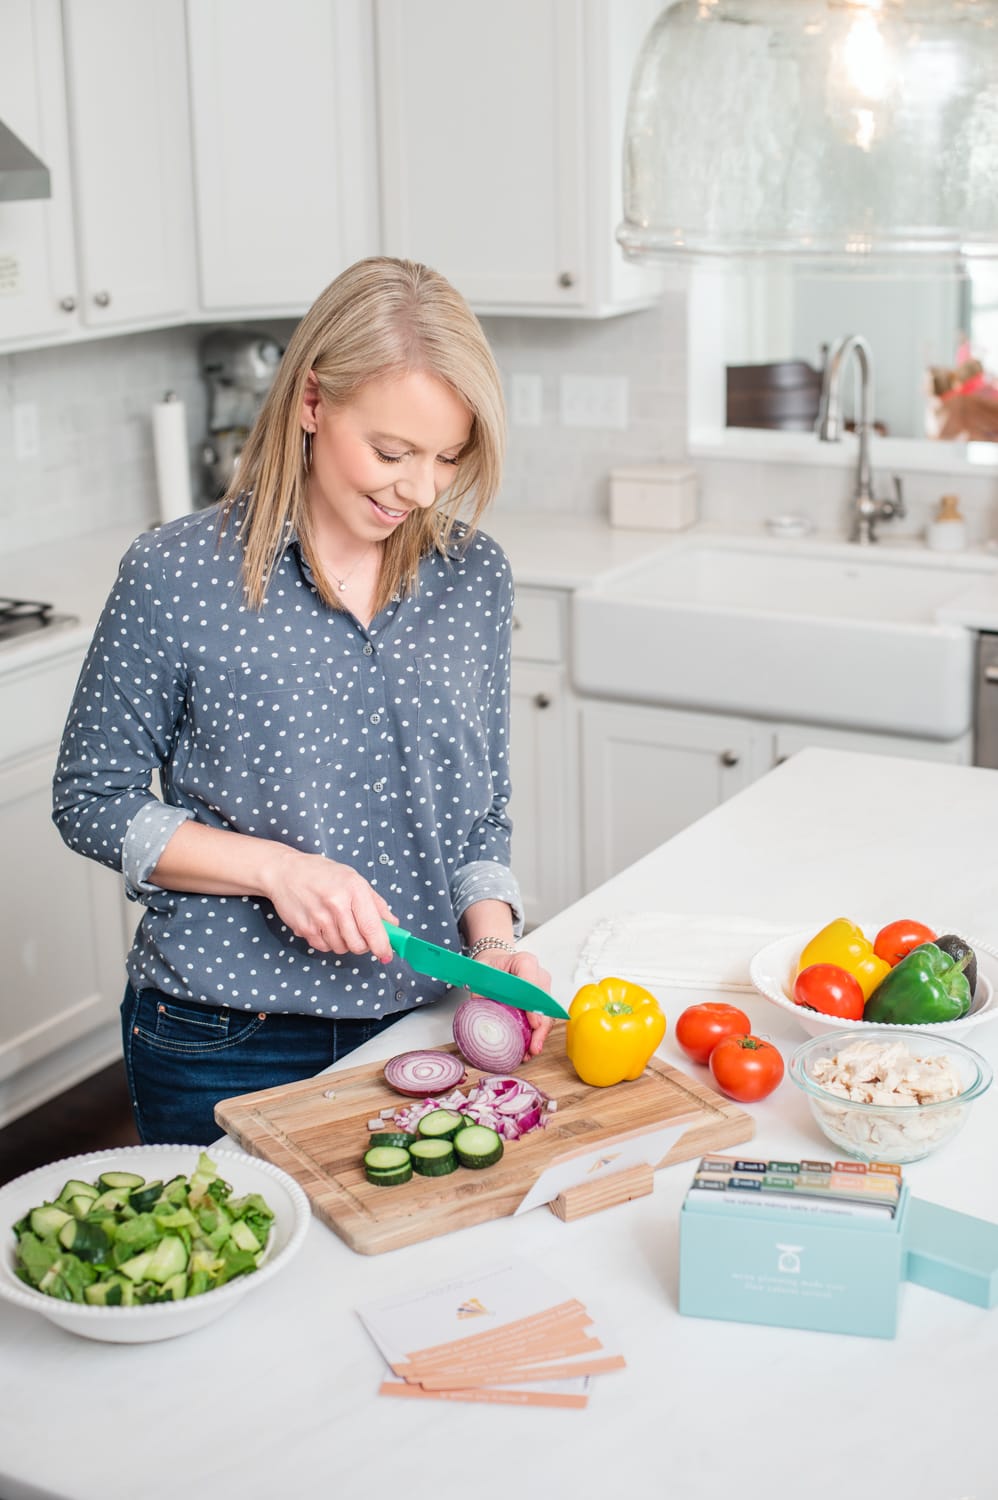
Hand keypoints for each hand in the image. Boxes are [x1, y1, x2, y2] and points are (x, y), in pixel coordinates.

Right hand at [265, 849, 395, 961]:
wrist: (284, 872)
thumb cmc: (322, 873)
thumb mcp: (354, 879)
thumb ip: (376, 903)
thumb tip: (392, 925)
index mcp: (354, 889)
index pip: (373, 927)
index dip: (382, 946)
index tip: (387, 955)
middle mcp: (337, 904)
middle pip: (358, 945)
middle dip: (363, 945)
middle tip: (360, 934)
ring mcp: (319, 918)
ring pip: (342, 949)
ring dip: (344, 942)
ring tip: (337, 923)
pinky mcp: (304, 929)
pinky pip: (324, 947)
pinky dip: (328, 941)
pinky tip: (323, 925)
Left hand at [472, 946, 553, 1055]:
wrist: (498, 963)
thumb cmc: (491, 967)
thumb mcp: (480, 974)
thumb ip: (480, 991)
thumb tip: (480, 1015)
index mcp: (523, 961)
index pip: (532, 984)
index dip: (534, 1006)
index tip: (534, 1024)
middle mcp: (538, 973)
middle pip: (544, 1002)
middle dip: (541, 1027)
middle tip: (534, 1047)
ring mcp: (543, 987)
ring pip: (547, 1013)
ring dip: (540, 1034)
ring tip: (531, 1052)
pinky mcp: (542, 1000)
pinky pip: (544, 1017)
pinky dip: (538, 1033)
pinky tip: (530, 1047)